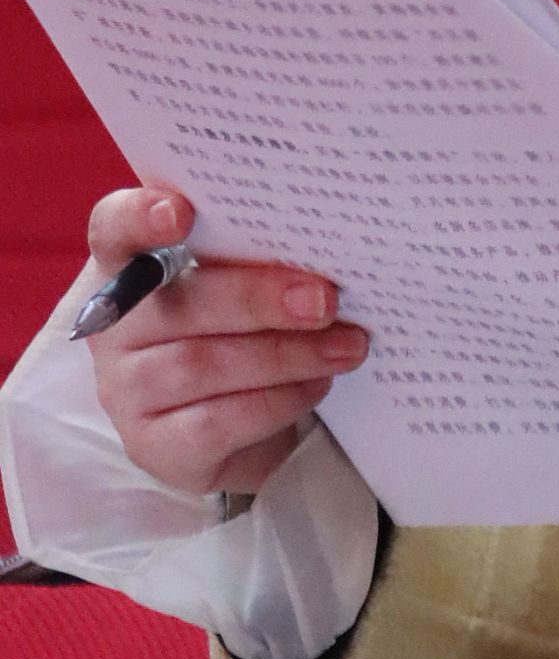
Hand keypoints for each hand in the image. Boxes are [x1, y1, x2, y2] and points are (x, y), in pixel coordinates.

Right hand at [83, 187, 366, 497]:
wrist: (231, 425)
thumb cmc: (238, 325)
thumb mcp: (241, 279)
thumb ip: (256, 252)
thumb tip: (323, 242)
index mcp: (129, 265)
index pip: (113, 230)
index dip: (140, 218)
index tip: (183, 213)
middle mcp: (117, 329)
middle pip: (181, 304)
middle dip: (261, 299)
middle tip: (327, 300)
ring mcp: (127, 392)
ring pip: (205, 365)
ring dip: (286, 355)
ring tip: (345, 346)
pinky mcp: (155, 446)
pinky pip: (217, 422)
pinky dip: (278, 401)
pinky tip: (318, 384)